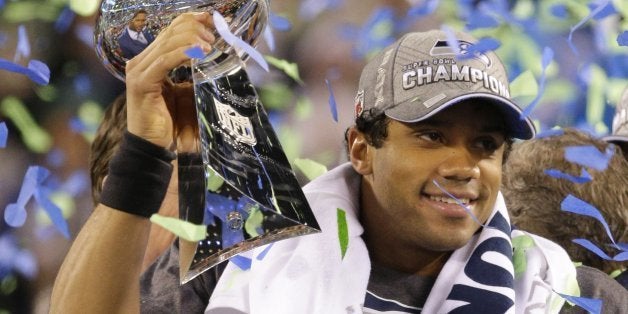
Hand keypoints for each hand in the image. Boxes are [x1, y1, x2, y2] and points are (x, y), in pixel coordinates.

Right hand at [125, 12, 214, 147]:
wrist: (157, 147)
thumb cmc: (175, 122)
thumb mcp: (190, 92)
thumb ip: (199, 74)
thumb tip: (224, 58)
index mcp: (153, 59)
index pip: (171, 30)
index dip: (192, 20)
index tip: (213, 19)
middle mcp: (142, 60)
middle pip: (170, 32)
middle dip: (195, 29)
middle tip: (215, 37)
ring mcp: (139, 70)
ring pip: (168, 42)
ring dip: (192, 39)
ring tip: (210, 44)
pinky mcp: (141, 82)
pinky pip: (164, 60)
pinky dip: (183, 53)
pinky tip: (199, 52)